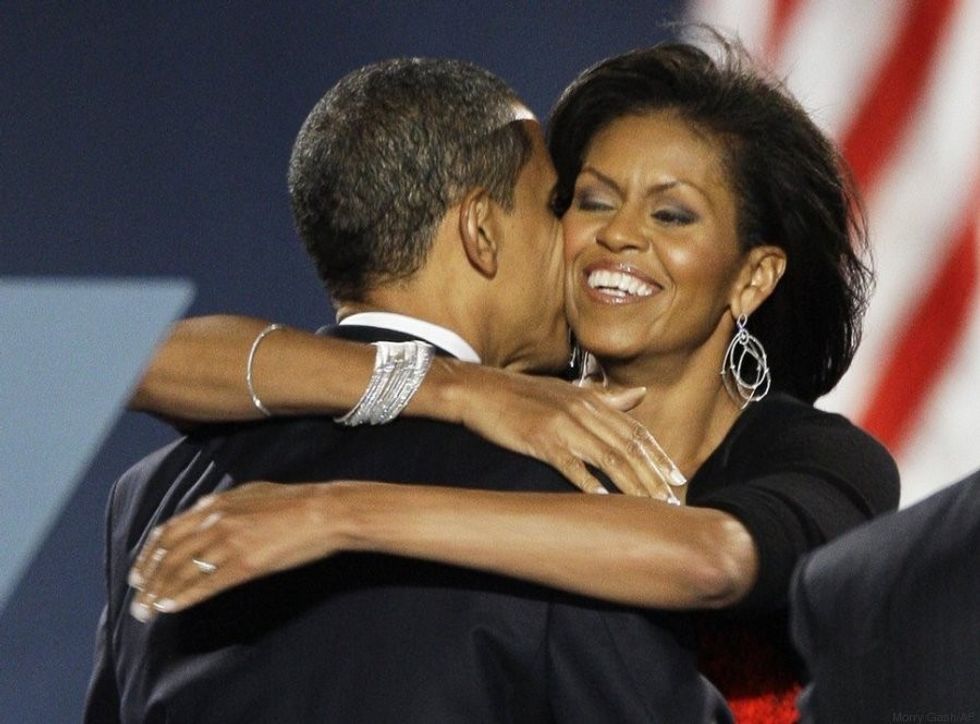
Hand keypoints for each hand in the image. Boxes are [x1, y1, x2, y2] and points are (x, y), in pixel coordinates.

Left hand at [127, 481, 340, 620]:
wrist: (322, 511)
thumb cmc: (293, 502)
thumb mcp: (251, 493)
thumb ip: (224, 505)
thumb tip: (206, 512)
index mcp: (215, 504)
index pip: (168, 532)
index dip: (148, 556)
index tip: (138, 574)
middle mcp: (215, 522)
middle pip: (169, 555)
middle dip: (148, 581)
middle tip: (136, 600)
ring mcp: (228, 543)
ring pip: (182, 572)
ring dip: (160, 594)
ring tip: (147, 612)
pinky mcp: (244, 564)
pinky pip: (206, 584)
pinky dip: (184, 598)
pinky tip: (171, 609)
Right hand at [452, 365, 683, 501]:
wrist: (480, 390)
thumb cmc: (521, 393)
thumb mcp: (567, 390)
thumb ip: (606, 396)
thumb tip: (640, 394)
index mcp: (592, 401)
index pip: (635, 431)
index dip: (659, 456)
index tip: (677, 478)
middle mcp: (583, 411)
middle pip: (628, 448)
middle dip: (653, 476)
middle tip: (673, 501)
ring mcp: (563, 426)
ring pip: (608, 458)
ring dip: (633, 484)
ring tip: (650, 506)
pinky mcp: (541, 440)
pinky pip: (572, 465)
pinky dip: (591, 483)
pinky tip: (606, 501)